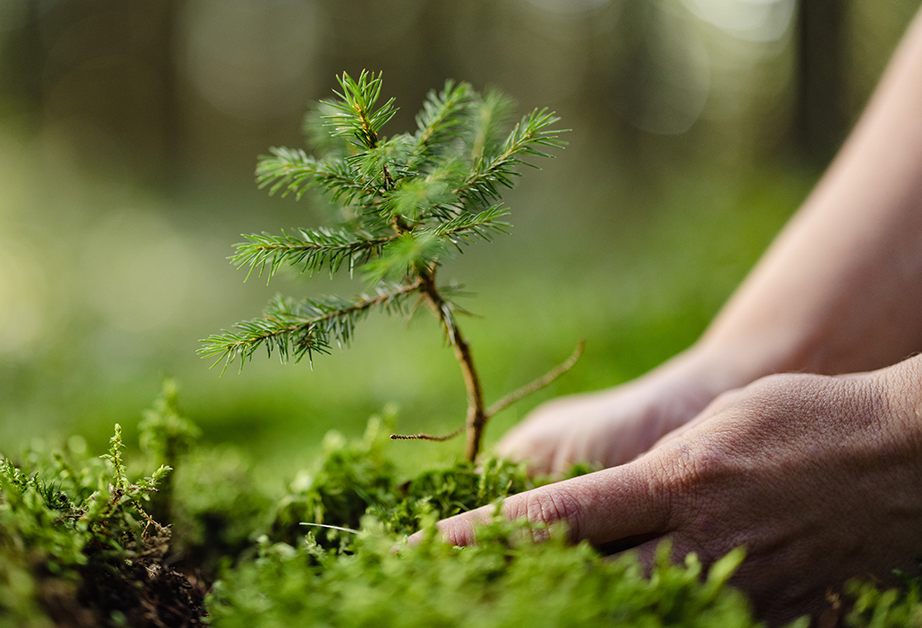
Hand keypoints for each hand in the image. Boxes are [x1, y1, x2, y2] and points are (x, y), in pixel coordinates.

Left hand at [423, 356, 921, 621]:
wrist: (910, 454)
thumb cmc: (803, 420)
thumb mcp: (711, 431)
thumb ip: (645, 479)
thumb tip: (582, 515)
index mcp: (674, 484)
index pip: (558, 518)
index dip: (485, 537)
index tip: (430, 549)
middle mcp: (698, 545)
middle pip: (585, 586)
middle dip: (521, 593)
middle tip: (460, 597)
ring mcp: (742, 594)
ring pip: (639, 621)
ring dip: (583, 614)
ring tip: (532, 607)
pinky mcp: (783, 625)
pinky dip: (665, 623)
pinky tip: (637, 615)